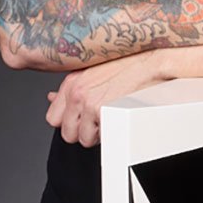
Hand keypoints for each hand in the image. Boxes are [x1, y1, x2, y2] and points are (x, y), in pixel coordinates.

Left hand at [46, 50, 177, 147]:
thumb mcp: (92, 71)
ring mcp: (90, 104)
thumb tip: (50, 97)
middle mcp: (77, 94)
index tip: (81, 120)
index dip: (69, 123)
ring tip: (112, 118)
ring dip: (99, 135)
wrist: (152, 63)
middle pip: (67, 134)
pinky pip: (101, 138)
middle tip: (100, 121)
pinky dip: (111, 134)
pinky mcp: (105, 113)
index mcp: (71, 83)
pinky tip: (120, 118)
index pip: (52, 119)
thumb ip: (71, 88)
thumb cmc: (128, 65)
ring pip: (84, 139)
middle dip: (83, 132)